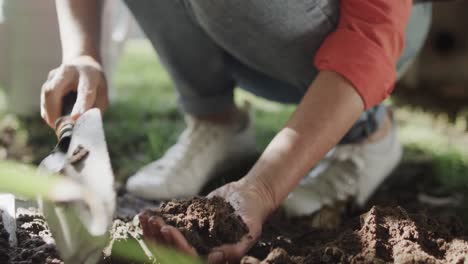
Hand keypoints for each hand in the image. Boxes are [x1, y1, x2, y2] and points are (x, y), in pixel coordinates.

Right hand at [40, 55, 107, 127]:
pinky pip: (44, 98)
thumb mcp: (102, 95)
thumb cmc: (95, 85)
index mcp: (89, 75)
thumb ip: (94, 110)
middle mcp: (69, 71)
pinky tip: (54, 119)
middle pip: (53, 91)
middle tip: (59, 129)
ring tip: (58, 127)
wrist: (84, 64)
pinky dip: (48, 112)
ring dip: (50, 114)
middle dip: (53, 112)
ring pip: (46, 95)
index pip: (84, 92)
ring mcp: (55, 74)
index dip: (80, 106)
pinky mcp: (47, 80)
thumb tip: (82, 128)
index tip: (75, 119)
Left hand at [139, 180, 274, 262]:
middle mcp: (199, 252)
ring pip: (166, 241)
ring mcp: (190, 238)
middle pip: (173, 252)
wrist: (249, 195)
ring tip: (144, 217)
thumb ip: (235, 249)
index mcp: (213, 259)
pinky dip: (156, 220)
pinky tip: (145, 213)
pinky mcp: (185, 225)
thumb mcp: (249, 231)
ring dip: (153, 232)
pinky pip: (168, 225)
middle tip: (153, 223)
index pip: (190, 259)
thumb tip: (214, 259)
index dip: (176, 247)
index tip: (168, 230)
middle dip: (161, 239)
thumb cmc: (253, 214)